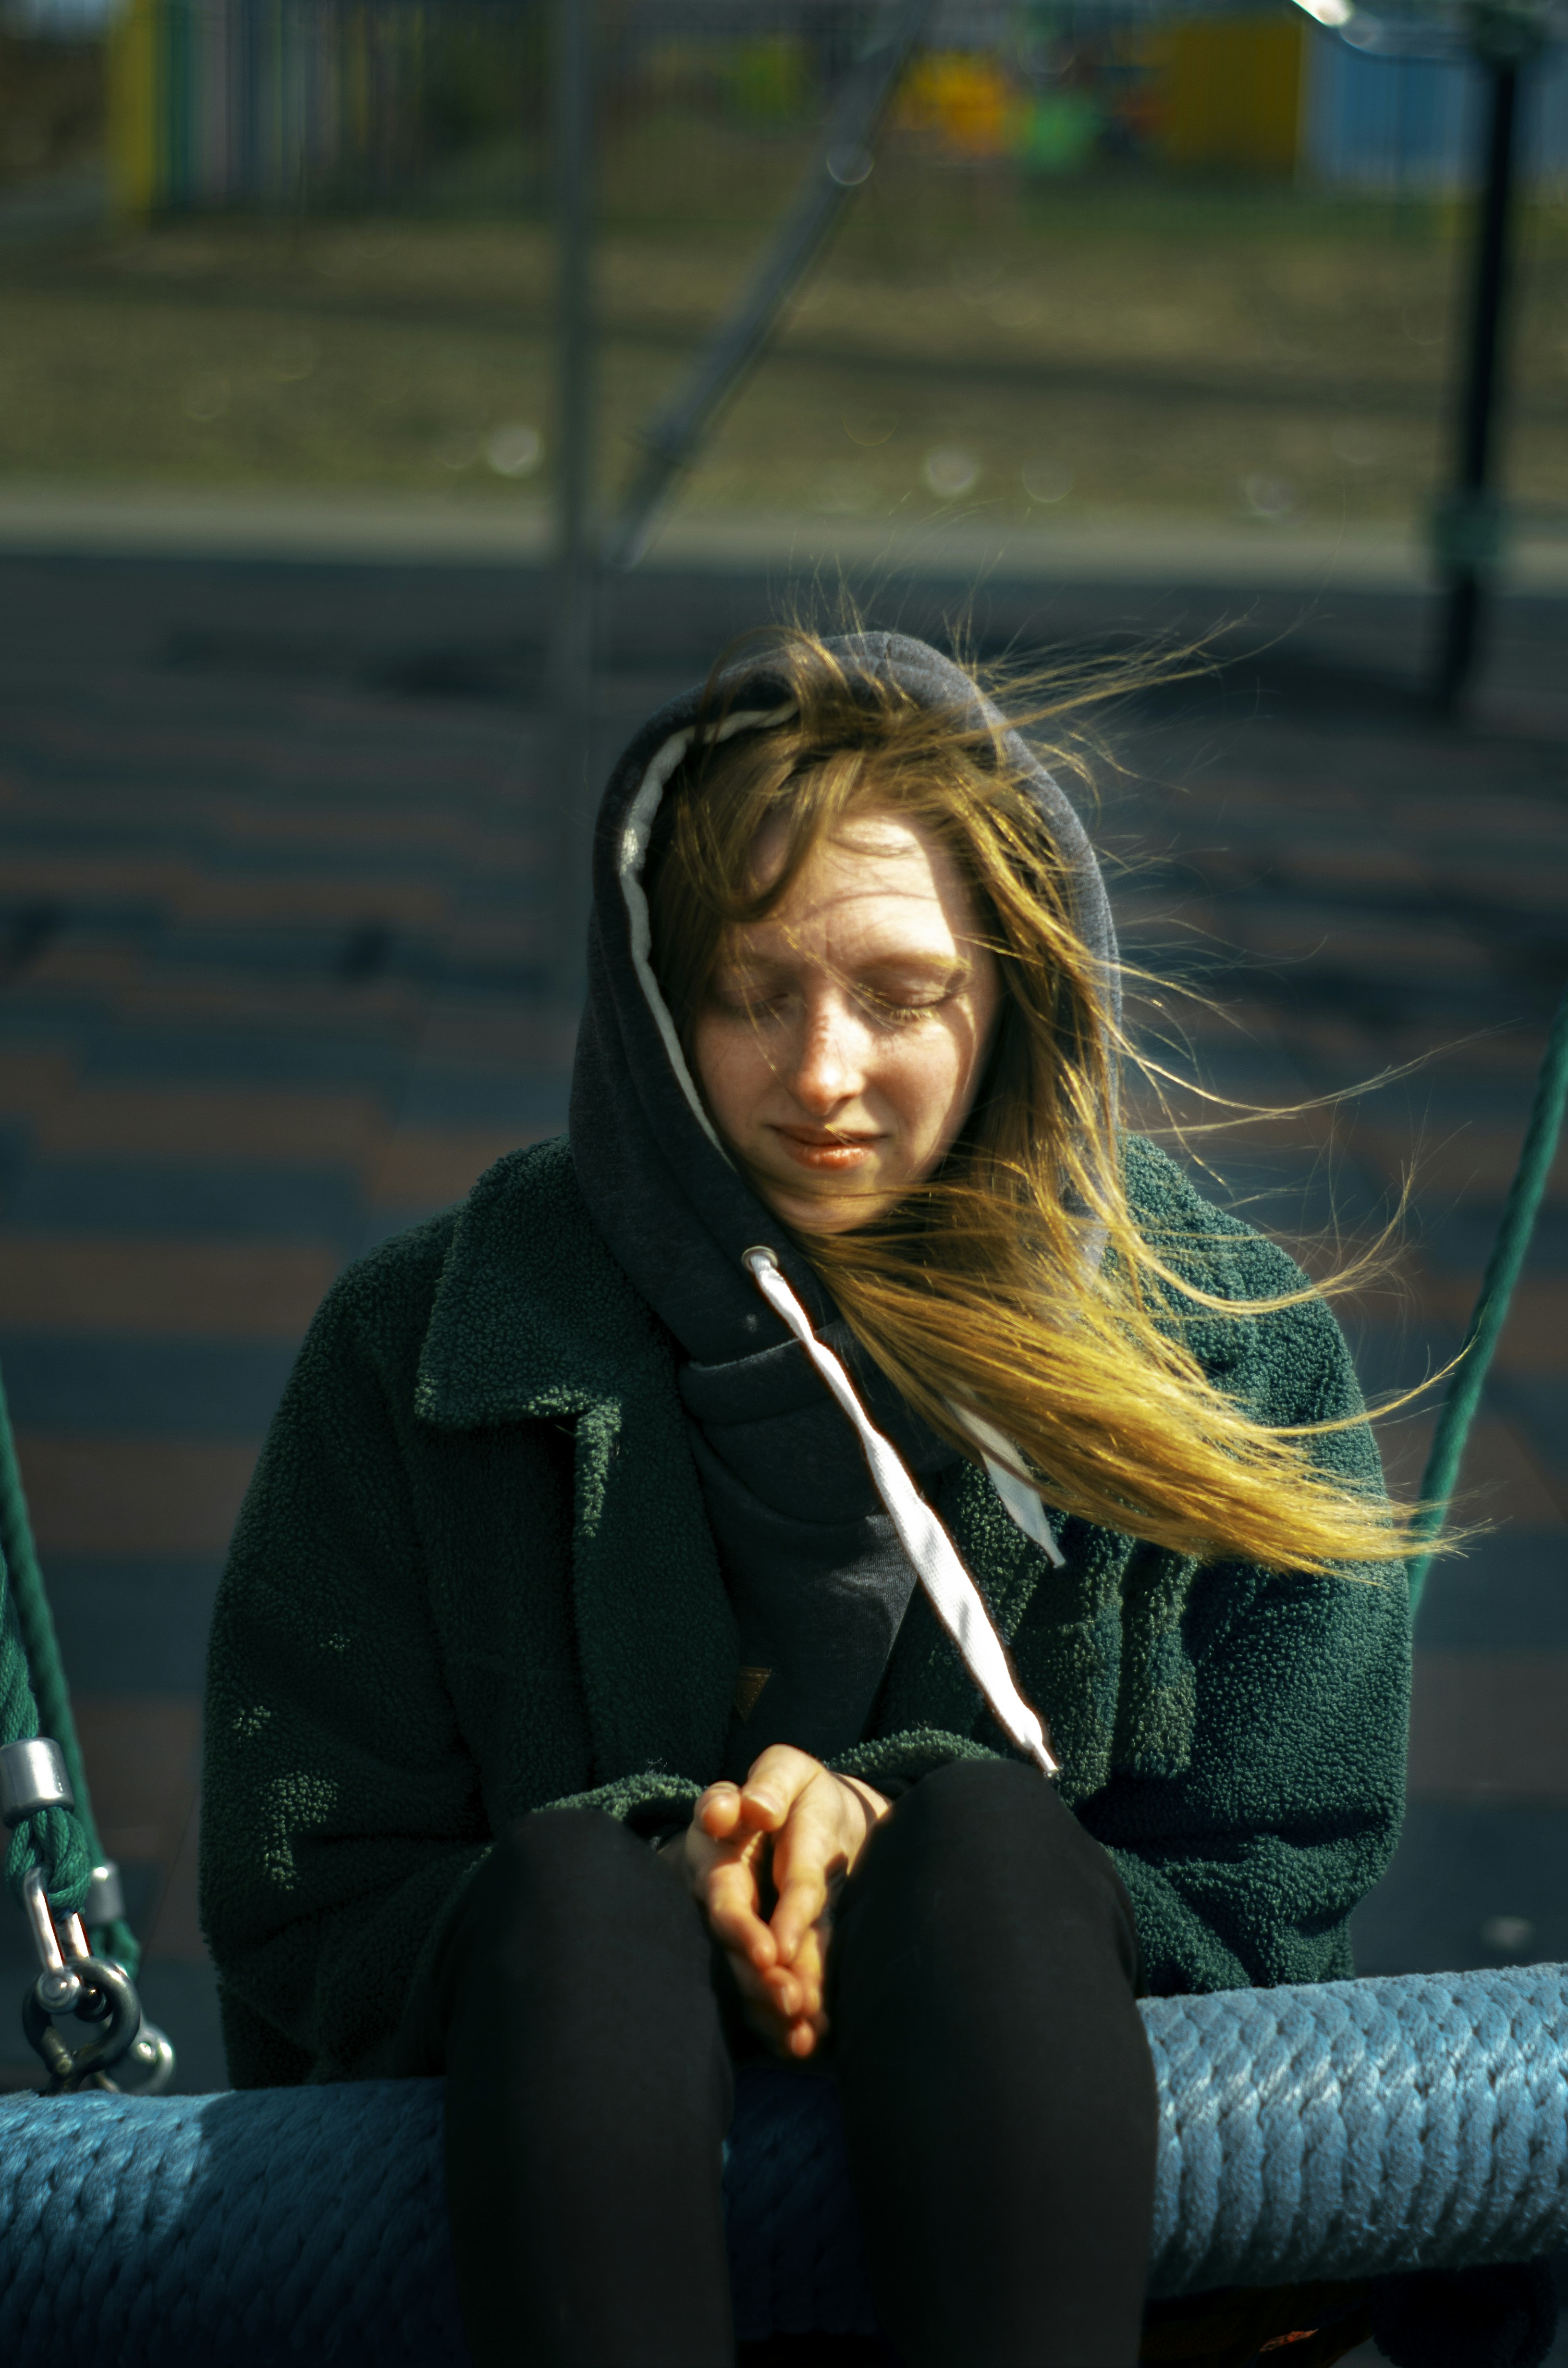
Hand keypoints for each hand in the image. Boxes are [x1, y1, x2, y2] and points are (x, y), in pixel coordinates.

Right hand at [664, 1745, 889, 2060]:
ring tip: (803, 2039)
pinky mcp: (773, 1956)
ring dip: (772, 2010)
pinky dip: (786, 2021)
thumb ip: (769, 1781)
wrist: (819, 1816)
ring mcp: (747, 1932)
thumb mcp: (787, 1770)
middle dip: (758, 1980)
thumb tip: (751, 1809)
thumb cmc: (796, 1790)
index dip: (742, 1927)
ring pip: (751, 1976)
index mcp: (719, 1852)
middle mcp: (725, 1899)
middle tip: (792, 2005)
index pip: (725, 1895)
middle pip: (735, 1949)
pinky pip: (772, 1989)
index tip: (769, 1953)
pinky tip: (807, 2045)